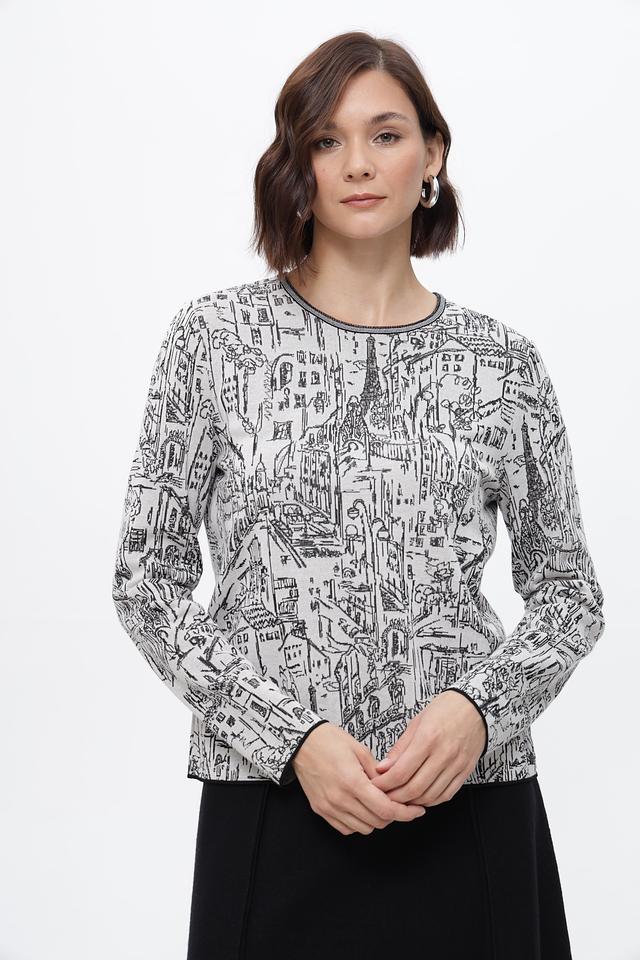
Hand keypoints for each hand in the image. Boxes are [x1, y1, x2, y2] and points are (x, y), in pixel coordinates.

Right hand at [291, 722, 427, 834]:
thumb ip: (378, 772)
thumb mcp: (359, 750)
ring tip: (380, 804)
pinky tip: (362, 808)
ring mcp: (329, 807)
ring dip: (376, 820)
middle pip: (377, 822)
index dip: (406, 813)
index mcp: (352, 782)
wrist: (300, 743)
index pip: (386, 809)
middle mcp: (340, 799)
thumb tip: (394, 787)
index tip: (417, 810)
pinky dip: (359, 823)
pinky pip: (347, 828)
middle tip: (400, 803)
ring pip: (364, 828)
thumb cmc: (329, 741)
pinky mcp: (321, 811)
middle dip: (393, 815)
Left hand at [367, 691, 486, 805]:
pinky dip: (431, 801)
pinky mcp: (465, 772)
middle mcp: (443, 754)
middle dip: (395, 797)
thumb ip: (400, 748)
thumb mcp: (416, 722)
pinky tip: (421, 797)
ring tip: (401, 798)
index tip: (376, 786)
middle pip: (414, 788)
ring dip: (412, 802)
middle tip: (385, 796)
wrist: (475, 707)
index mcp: (427, 738)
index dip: (385, 784)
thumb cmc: (445, 710)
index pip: (401, 772)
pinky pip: (446, 795)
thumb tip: (383, 768)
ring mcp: (456, 765)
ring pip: (430, 795)